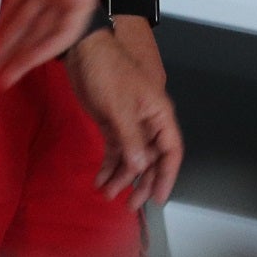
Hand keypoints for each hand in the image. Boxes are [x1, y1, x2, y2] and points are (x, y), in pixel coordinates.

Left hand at [66, 29, 183, 204]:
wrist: (85, 52)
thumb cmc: (109, 74)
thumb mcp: (120, 108)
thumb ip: (132, 140)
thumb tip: (142, 167)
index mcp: (159, 115)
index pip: (171, 150)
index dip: (167, 176)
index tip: (157, 198)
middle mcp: (148, 122)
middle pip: (152, 159)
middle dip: (142, 182)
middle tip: (130, 205)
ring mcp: (129, 123)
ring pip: (132, 157)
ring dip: (121, 177)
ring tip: (106, 194)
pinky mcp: (112, 123)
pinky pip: (115, 150)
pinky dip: (108, 166)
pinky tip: (99, 180)